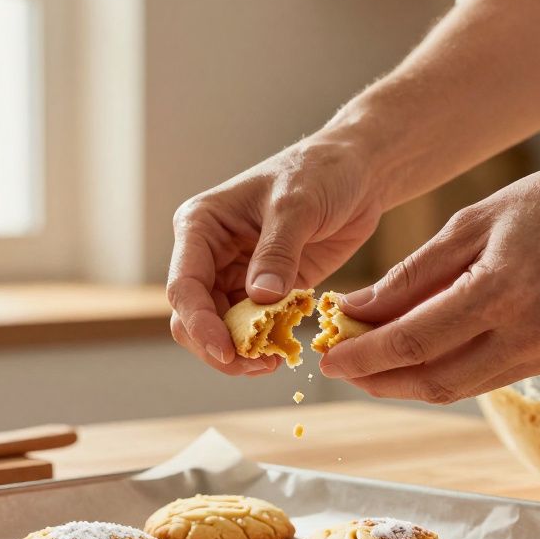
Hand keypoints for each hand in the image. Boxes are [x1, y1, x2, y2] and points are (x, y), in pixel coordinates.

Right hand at [168, 133, 384, 374]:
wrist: (355, 174)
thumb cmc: (320, 173)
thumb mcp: (297, 205)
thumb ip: (278, 251)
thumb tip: (260, 298)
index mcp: (201, 226)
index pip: (184, 284)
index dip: (199, 323)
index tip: (226, 351)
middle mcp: (209, 254)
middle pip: (193, 316)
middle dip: (218, 346)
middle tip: (257, 365)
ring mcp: (235, 276)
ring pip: (220, 329)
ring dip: (241, 352)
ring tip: (272, 363)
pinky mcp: (264, 293)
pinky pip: (252, 329)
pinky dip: (263, 346)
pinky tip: (282, 352)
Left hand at [319, 158, 539, 401]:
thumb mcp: (471, 223)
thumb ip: (412, 274)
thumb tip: (356, 310)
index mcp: (500, 291)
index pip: (413, 341)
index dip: (364, 355)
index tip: (328, 355)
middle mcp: (527, 334)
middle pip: (432, 381)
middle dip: (378, 379)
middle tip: (340, 367)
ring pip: (458, 388)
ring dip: (408, 382)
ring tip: (370, 364)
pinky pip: (486, 377)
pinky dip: (445, 371)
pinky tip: (418, 355)